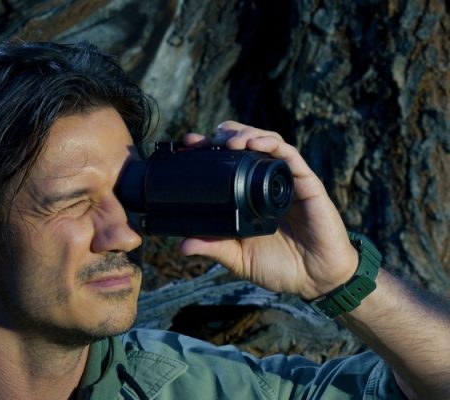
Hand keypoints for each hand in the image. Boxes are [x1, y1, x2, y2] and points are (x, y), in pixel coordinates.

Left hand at [180, 121, 357, 298]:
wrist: (315, 280)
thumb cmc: (279, 267)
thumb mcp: (238, 258)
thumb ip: (214, 248)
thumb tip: (182, 246)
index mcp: (249, 195)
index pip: (228, 162)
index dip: (210, 149)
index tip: (189, 145)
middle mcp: (266, 182)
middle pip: (247, 144)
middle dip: (226, 135)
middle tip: (207, 140)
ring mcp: (286, 181)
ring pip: (267, 142)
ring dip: (247, 134)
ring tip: (230, 139)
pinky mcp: (307, 184)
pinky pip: (290, 156)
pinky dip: (272, 144)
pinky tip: (256, 143)